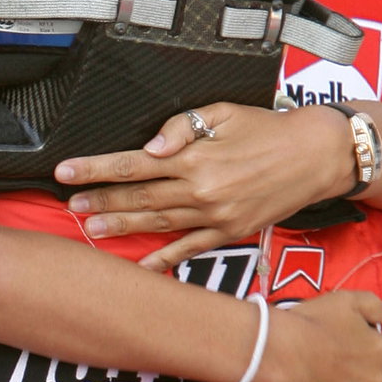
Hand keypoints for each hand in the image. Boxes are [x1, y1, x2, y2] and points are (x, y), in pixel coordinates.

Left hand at [58, 102, 354, 265]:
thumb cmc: (268, 129)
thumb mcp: (224, 113)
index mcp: (195, 156)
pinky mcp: (230, 231)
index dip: (95, 168)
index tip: (66, 171)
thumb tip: (149, 146)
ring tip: (92, 230)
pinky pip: (190, 249)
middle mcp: (201, 189)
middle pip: (138, 197)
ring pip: (158, 224)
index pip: (132, 163)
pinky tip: (141, 268)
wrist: (315, 156)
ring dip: (122, 228)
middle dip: (101, 201)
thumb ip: (182, 126)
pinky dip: (164, 260)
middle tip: (70, 206)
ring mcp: (215, 215)